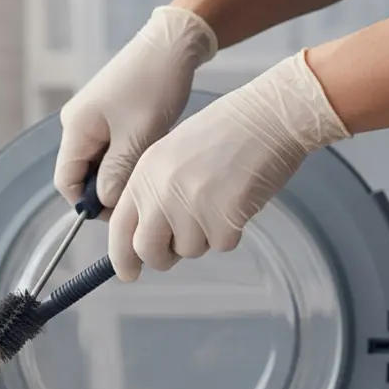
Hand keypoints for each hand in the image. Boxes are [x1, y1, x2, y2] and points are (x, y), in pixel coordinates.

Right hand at [55, 6, 216, 207]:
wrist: (173, 43)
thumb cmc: (155, 84)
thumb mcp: (138, 135)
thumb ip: (116, 172)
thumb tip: (102, 202)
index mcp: (76, 128)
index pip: (66, 180)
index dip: (87, 202)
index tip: (117, 211)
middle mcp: (76, 123)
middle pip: (81, 172)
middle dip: (105, 187)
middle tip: (138, 194)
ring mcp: (91, 117)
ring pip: (98, 160)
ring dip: (119, 171)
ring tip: (147, 168)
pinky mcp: (107, 112)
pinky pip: (109, 145)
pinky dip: (126, 155)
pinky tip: (148, 150)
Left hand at [107, 51, 351, 280]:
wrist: (268, 116)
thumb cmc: (224, 134)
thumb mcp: (170, 156)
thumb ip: (152, 193)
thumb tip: (143, 236)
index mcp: (144, 176)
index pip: (120, 228)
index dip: (122, 256)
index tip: (127, 273)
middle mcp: (162, 192)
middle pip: (148, 250)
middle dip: (161, 258)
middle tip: (174, 252)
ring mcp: (192, 206)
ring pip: (189, 250)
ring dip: (203, 237)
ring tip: (217, 202)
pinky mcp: (224, 217)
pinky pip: (222, 245)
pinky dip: (231, 232)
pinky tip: (237, 202)